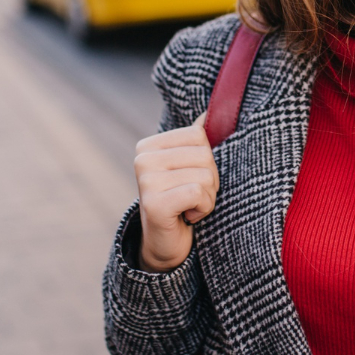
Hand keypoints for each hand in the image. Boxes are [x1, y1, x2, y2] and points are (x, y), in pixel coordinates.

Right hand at [133, 113, 218, 271]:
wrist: (165, 243)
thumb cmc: (182, 201)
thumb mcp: (189, 166)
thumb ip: (196, 140)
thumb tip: (211, 110)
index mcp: (149, 145)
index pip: (199, 135)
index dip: (206, 160)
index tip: (190, 178)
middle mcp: (142, 159)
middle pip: (204, 155)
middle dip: (209, 180)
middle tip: (191, 197)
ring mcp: (146, 181)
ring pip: (205, 176)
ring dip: (207, 197)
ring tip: (188, 207)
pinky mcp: (154, 204)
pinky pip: (198, 193)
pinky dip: (203, 208)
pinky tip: (187, 216)